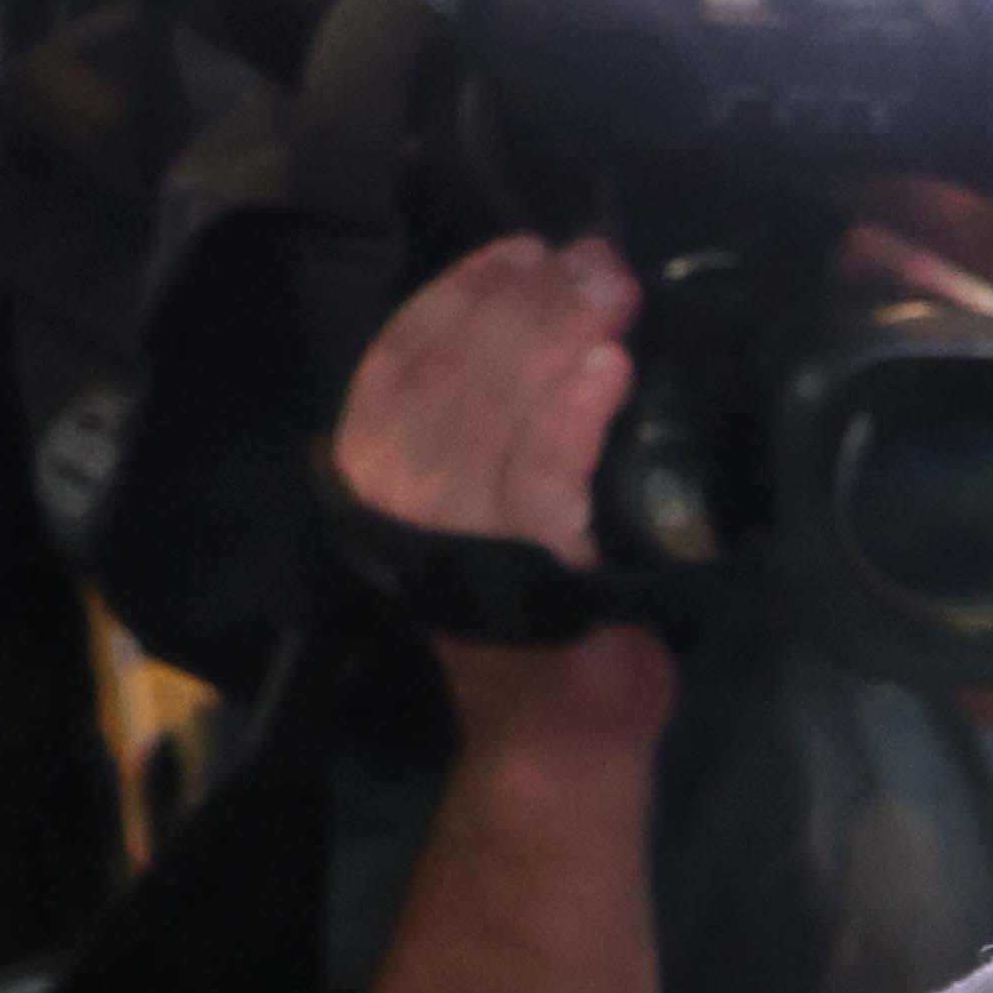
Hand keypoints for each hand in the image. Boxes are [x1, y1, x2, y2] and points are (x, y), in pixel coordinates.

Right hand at [340, 234, 674, 750]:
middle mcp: (398, 502)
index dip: (459, 296)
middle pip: (451, 375)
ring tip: (608, 291)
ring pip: (492, 412)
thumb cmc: (552, 625)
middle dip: (522, 303)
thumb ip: (508, 432)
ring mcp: (449, 538)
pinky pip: (540, 475)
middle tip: (591, 258)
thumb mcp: (511, 507)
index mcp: (383, 479)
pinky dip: (573, 416)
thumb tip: (561, 328)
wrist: (566, 743)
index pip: (404, 363)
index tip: (520, 249)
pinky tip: (609, 368)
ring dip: (553, 340)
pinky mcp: (513, 575)